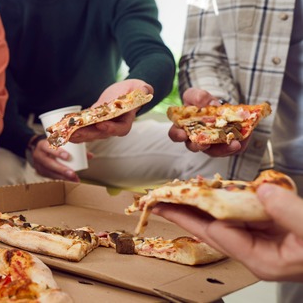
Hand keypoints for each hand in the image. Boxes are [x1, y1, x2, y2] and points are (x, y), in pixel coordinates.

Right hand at [28, 139, 93, 181]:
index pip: (48, 147)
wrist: (39, 150)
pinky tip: (69, 181)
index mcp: (42, 144)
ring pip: (50, 172)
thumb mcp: (59, 142)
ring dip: (63, 177)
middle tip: (73, 174)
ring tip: (75, 179)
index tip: (67, 156)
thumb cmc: (53, 145)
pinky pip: (50, 176)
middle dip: (62, 169)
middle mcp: (38, 154)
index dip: (57, 152)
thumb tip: (90, 156)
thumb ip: (74, 147)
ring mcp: (38, 165)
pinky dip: (60, 178)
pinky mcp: (40, 172)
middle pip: (49, 163)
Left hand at [69, 79, 151, 142]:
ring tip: (65, 134)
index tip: (101, 125)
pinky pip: (84, 126)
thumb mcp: (141, 87)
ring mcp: (103, 125)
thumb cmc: (135, 90)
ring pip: (90, 133)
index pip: (120, 129)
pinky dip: (74, 128)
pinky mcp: (94, 120)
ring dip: (77, 134)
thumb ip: (143, 89)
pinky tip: (64, 127)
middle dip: (87, 135)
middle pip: (100, 134)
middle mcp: (114, 126)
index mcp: (126, 120)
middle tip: (74, 134)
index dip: (111, 129)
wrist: (127, 92)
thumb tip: (145, 90)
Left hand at [154, 184, 302, 280]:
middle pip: (215, 228)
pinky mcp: (278, 227)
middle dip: (188, 211)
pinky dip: (234, 198)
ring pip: (230, 218)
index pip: (214, 234)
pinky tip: (219, 189)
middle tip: (160, 196)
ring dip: (207, 203)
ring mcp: (269, 240)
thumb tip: (262, 190)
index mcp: (262, 260)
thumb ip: (287, 212)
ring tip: (183, 189)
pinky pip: (249, 212)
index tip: (164, 203)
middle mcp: (260, 252)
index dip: (187, 216)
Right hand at [167, 88, 245, 155]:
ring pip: (215, 151)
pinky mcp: (226, 145)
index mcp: (184, 127)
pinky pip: (232, 148)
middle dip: (199, 146)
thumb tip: (204, 103)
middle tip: (205, 144)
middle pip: (195, 147)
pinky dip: (239, 144)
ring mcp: (211, 145)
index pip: (176, 134)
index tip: (182, 134)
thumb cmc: (203, 102)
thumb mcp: (197, 95)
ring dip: (224, 149)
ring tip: (234, 143)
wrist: (219, 106)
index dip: (177, 135)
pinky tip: (245, 136)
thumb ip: (197, 96)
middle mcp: (196, 139)